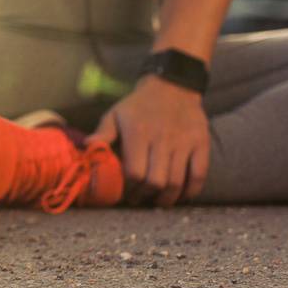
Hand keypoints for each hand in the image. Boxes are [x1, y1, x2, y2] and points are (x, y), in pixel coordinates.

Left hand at [88, 74, 210, 206]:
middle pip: (156, 182)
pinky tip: (181, 195)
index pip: (134, 173)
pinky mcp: (201, 144)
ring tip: (158, 200)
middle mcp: (162, 139)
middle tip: (140, 199)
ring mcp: (184, 142)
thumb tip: (86, 148)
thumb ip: (102, 133)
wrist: (172, 86)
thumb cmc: (138, 106)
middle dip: (146, 196)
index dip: (130, 188)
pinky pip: (199, 175)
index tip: (126, 193)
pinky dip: (191, 191)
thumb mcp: (115, 114)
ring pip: (177, 182)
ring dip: (167, 198)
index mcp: (138, 133)